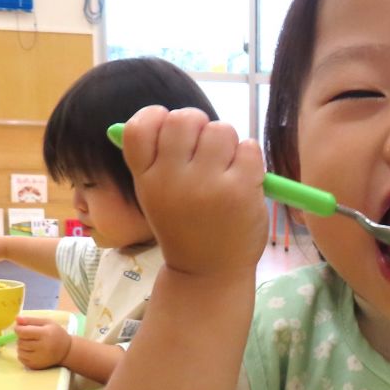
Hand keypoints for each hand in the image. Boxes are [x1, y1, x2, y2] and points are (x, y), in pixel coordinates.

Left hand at [15, 316, 71, 369]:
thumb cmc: (56, 334)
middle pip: (20, 342)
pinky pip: (21, 359)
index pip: (22, 332)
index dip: (19, 329)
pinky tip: (32, 352)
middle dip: (22, 338)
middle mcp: (42, 347)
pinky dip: (23, 354)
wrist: (67, 351)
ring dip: (22, 347)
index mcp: (45, 334)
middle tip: (31, 337)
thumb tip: (16, 319)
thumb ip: (31, 320)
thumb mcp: (47, 323)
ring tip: (32, 344)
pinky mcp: (36, 365)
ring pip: (19, 351)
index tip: (22, 328)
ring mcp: (39, 358)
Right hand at [120, 105, 268, 279]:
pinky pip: (249, 147)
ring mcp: (207, 184)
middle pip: (184, 118)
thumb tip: (162, 116)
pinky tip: (244, 177)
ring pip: (221, 129)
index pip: (139, 126)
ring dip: (227, 142)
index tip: (169, 133)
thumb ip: (158, 161)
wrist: (209, 274)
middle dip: (199, 126)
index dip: (155, 117)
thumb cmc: (186, 230)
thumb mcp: (156, 197)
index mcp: (146, 178)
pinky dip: (249, 156)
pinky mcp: (240, 190)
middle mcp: (172, 178)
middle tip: (206, 152)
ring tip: (226, 168)